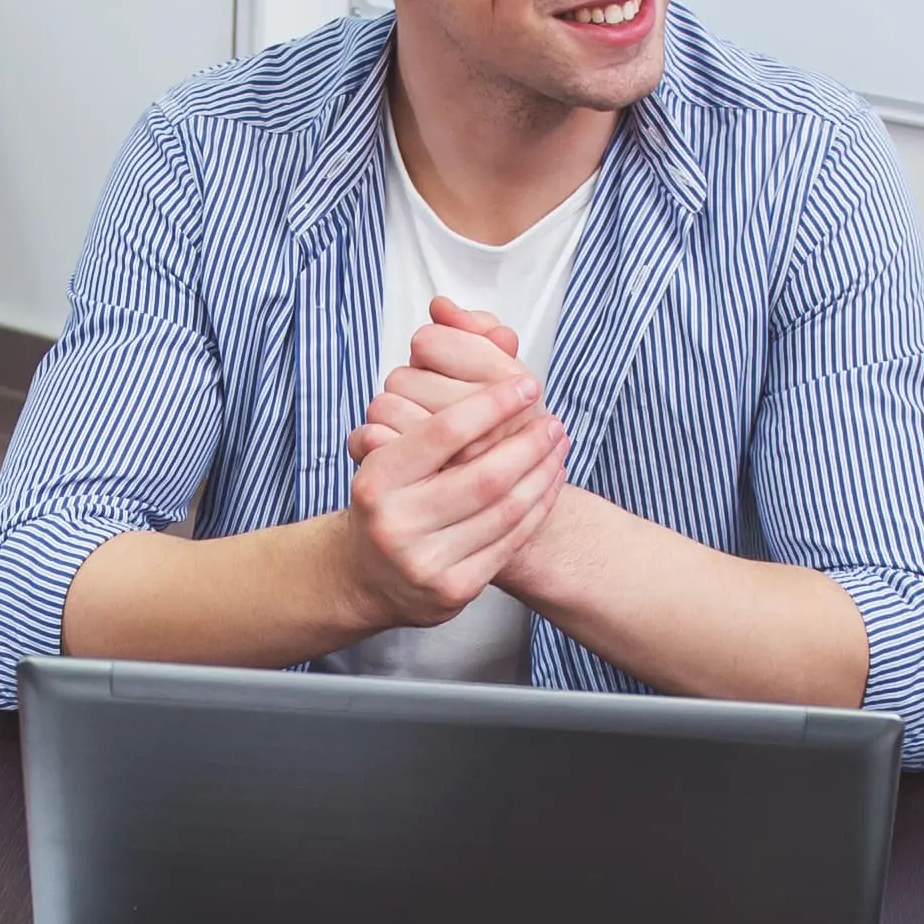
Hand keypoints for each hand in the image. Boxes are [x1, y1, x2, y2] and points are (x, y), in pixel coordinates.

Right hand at [345, 305, 570, 624]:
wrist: (364, 574)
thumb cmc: (387, 496)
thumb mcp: (391, 444)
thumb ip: (439, 388)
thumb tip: (493, 332)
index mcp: (377, 479)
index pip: (444, 432)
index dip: (492, 404)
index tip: (527, 384)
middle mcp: (396, 524)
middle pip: (484, 477)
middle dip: (529, 444)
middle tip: (553, 419)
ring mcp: (424, 562)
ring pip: (504, 512)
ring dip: (543, 474)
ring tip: (558, 446)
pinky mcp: (451, 591)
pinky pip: (508, 543)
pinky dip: (536, 509)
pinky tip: (548, 483)